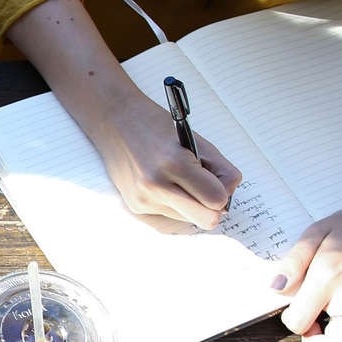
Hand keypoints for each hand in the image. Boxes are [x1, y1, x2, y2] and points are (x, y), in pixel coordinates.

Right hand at [92, 92, 244, 231]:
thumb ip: (220, 169)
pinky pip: (170, 216)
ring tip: (177, 179)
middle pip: (206, 220)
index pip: (216, 199)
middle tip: (206, 188)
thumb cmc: (156, 126)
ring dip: (190, 203)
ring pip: (189, 219)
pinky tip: (163, 183)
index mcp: (174, 164)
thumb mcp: (196, 140)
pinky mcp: (135, 206)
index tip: (219, 180)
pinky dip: (174, 203)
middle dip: (212, 206)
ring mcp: (144, 199)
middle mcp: (156, 186)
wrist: (114, 121)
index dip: (223, 191)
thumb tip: (227, 200)